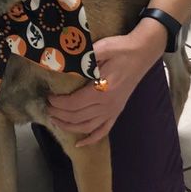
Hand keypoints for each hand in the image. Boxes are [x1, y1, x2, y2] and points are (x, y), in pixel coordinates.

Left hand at [45, 19, 166, 145]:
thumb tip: (63, 62)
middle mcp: (107, 104)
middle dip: (59, 114)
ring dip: (69, 127)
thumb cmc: (121, 48)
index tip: (48, 97)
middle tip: (47, 107)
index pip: (74, 103)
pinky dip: (91, 139)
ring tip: (55, 121)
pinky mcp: (117, 111)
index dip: (58, 103)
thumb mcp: (101, 48)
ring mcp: (113, 110)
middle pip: (77, 116)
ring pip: (87, 127)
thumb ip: (83, 58)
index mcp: (102, 89)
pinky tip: (79, 143)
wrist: (143, 52)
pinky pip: (103, 130)